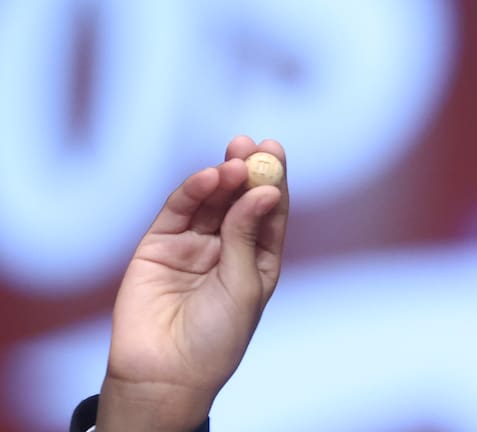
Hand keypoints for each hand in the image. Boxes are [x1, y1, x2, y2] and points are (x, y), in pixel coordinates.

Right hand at [97, 137, 288, 430]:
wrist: (166, 373)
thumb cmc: (217, 338)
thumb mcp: (243, 285)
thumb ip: (247, 236)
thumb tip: (264, 190)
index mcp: (258, 259)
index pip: (268, 211)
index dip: (273, 180)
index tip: (276, 150)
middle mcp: (226, 247)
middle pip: (239, 198)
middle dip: (248, 170)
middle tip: (255, 145)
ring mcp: (192, 245)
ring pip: (210, 201)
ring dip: (223, 177)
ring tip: (235, 160)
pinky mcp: (158, 246)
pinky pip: (179, 211)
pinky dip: (193, 191)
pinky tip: (210, 176)